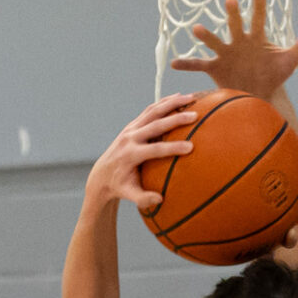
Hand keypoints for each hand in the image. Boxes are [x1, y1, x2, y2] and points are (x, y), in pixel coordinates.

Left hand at [84, 95, 200, 215]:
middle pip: (155, 125)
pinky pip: (150, 110)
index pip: (154, 150)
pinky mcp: (133, 124)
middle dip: (175, 119)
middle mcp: (130, 138)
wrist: (102, 173)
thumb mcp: (129, 194)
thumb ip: (143, 198)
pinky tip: (179, 97)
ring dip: (172, 103)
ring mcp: (131, 128)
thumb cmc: (120, 187)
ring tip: (191, 98)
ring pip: (153, 111)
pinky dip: (165, 102)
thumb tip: (160, 200)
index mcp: (130, 155)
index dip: (172, 148)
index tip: (190, 147)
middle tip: (195, 115)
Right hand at [171, 0, 297, 96]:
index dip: (258, 7)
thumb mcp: (290, 61)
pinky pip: (199, 66)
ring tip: (196, 30)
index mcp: (256, 37)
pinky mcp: (216, 69)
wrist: (260, 95)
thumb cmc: (274, 74)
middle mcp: (239, 41)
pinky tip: (174, 63)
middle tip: (230, 0)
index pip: (258, 18)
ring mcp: (225, 54)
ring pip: (214, 42)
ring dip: (206, 36)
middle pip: (235, 25)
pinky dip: (187, 64)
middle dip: (233, 14)